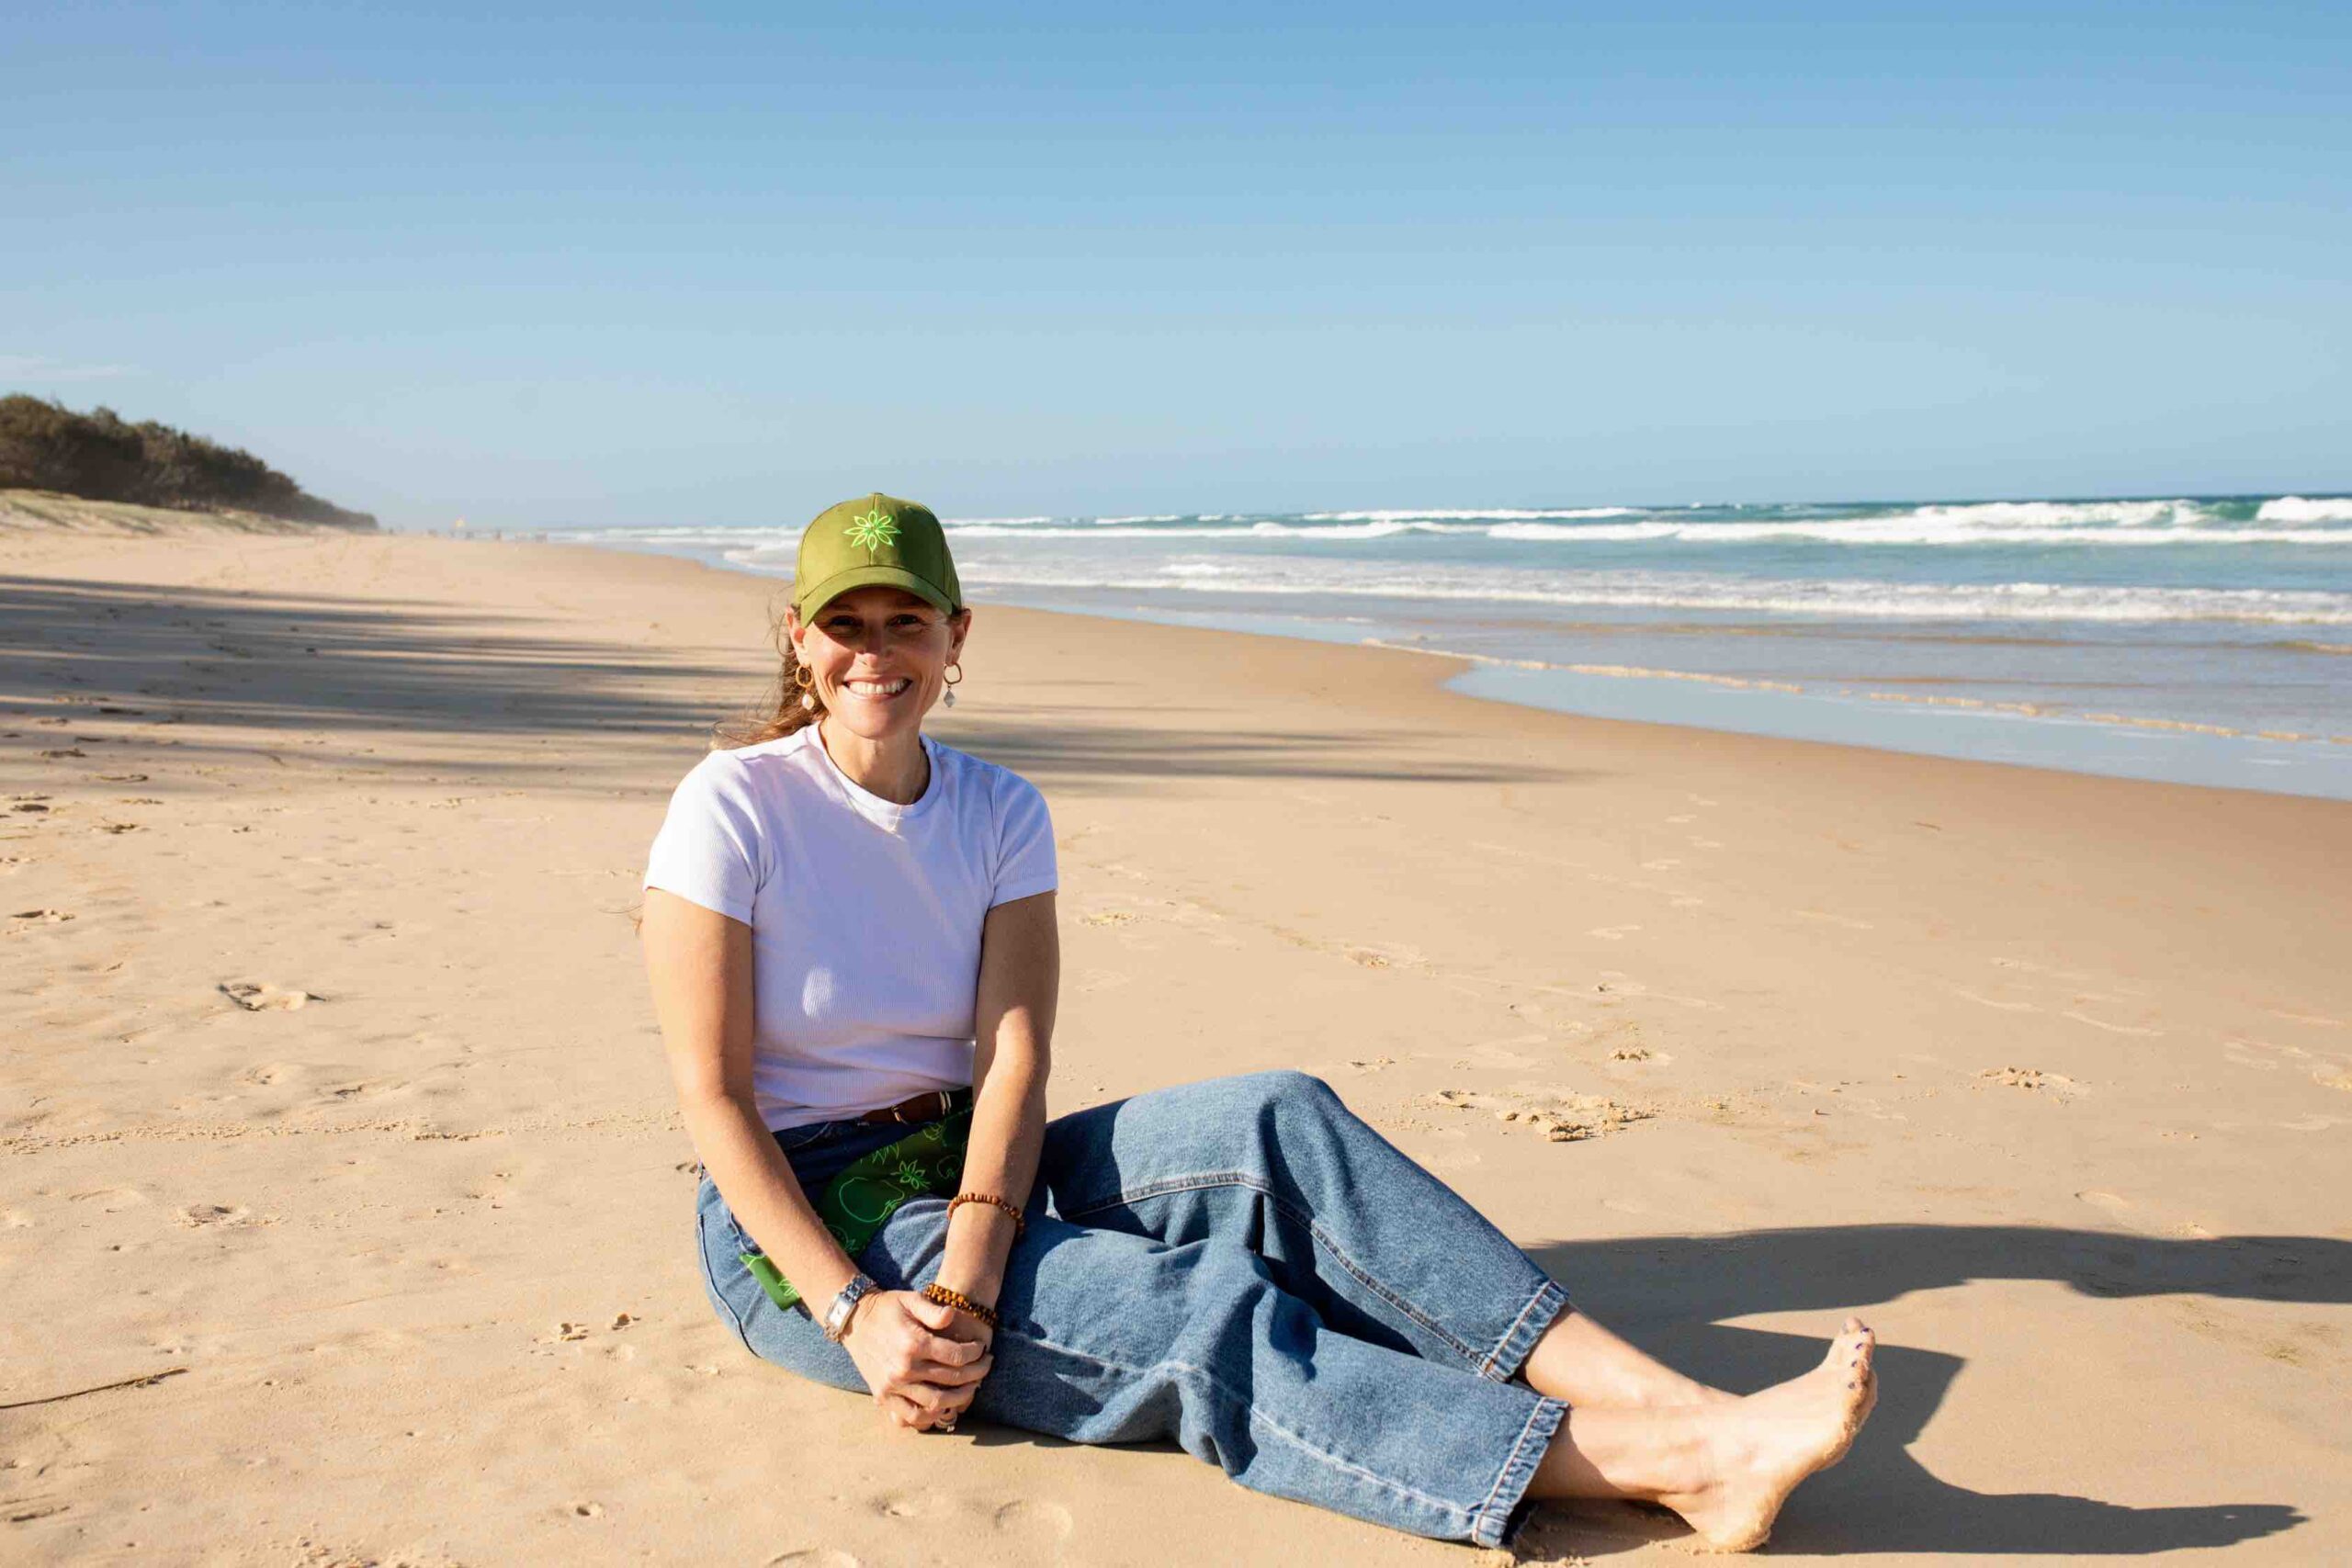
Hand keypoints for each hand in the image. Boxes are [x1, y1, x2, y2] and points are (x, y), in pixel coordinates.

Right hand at [838, 1290, 992, 1431]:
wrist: (855, 1321)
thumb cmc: (887, 1308)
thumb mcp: (911, 1300)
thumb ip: (934, 1310)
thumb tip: (953, 1315)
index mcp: (914, 1344)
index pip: (956, 1356)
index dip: (975, 1354)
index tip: (982, 1349)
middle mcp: (904, 1369)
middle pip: (951, 1381)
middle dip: (975, 1374)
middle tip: (985, 1367)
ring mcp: (893, 1386)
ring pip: (935, 1403)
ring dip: (959, 1399)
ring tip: (971, 1388)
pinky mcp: (883, 1397)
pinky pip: (911, 1417)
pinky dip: (930, 1417)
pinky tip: (943, 1406)